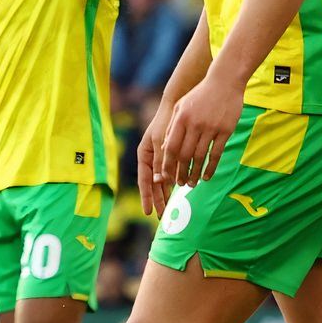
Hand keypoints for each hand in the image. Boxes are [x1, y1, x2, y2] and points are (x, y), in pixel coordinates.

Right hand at [137, 100, 173, 215]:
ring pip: (161, 180)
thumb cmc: (167, 121)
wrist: (177, 105)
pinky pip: (170, 173)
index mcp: (144, 155)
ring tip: (168, 210)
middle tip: (161, 217)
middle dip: (156, 200)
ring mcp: (159, 157)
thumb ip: (161, 161)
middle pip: (152, 184)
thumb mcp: (162, 142)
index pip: (144, 181)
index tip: (149, 212)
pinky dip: (172, 184)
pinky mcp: (170, 154)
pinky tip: (177, 194)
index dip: (147, 197)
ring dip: (165, 195)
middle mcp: (150, 158)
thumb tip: (159, 181)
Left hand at [158, 71, 243, 189]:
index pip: (170, 147)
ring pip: (200, 157)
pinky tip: (207, 176)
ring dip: (195, 173)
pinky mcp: (225, 131)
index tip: (166, 176)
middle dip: (180, 172)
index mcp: (181, 119)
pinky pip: (216, 154)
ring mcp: (211, 128)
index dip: (167, 164)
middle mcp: (194, 124)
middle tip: (179, 184)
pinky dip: (210, 167)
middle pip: (184, 155)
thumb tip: (164, 149)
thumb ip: (172, 126)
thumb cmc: (199, 95)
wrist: (224, 82)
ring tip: (192, 183)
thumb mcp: (180, 106)